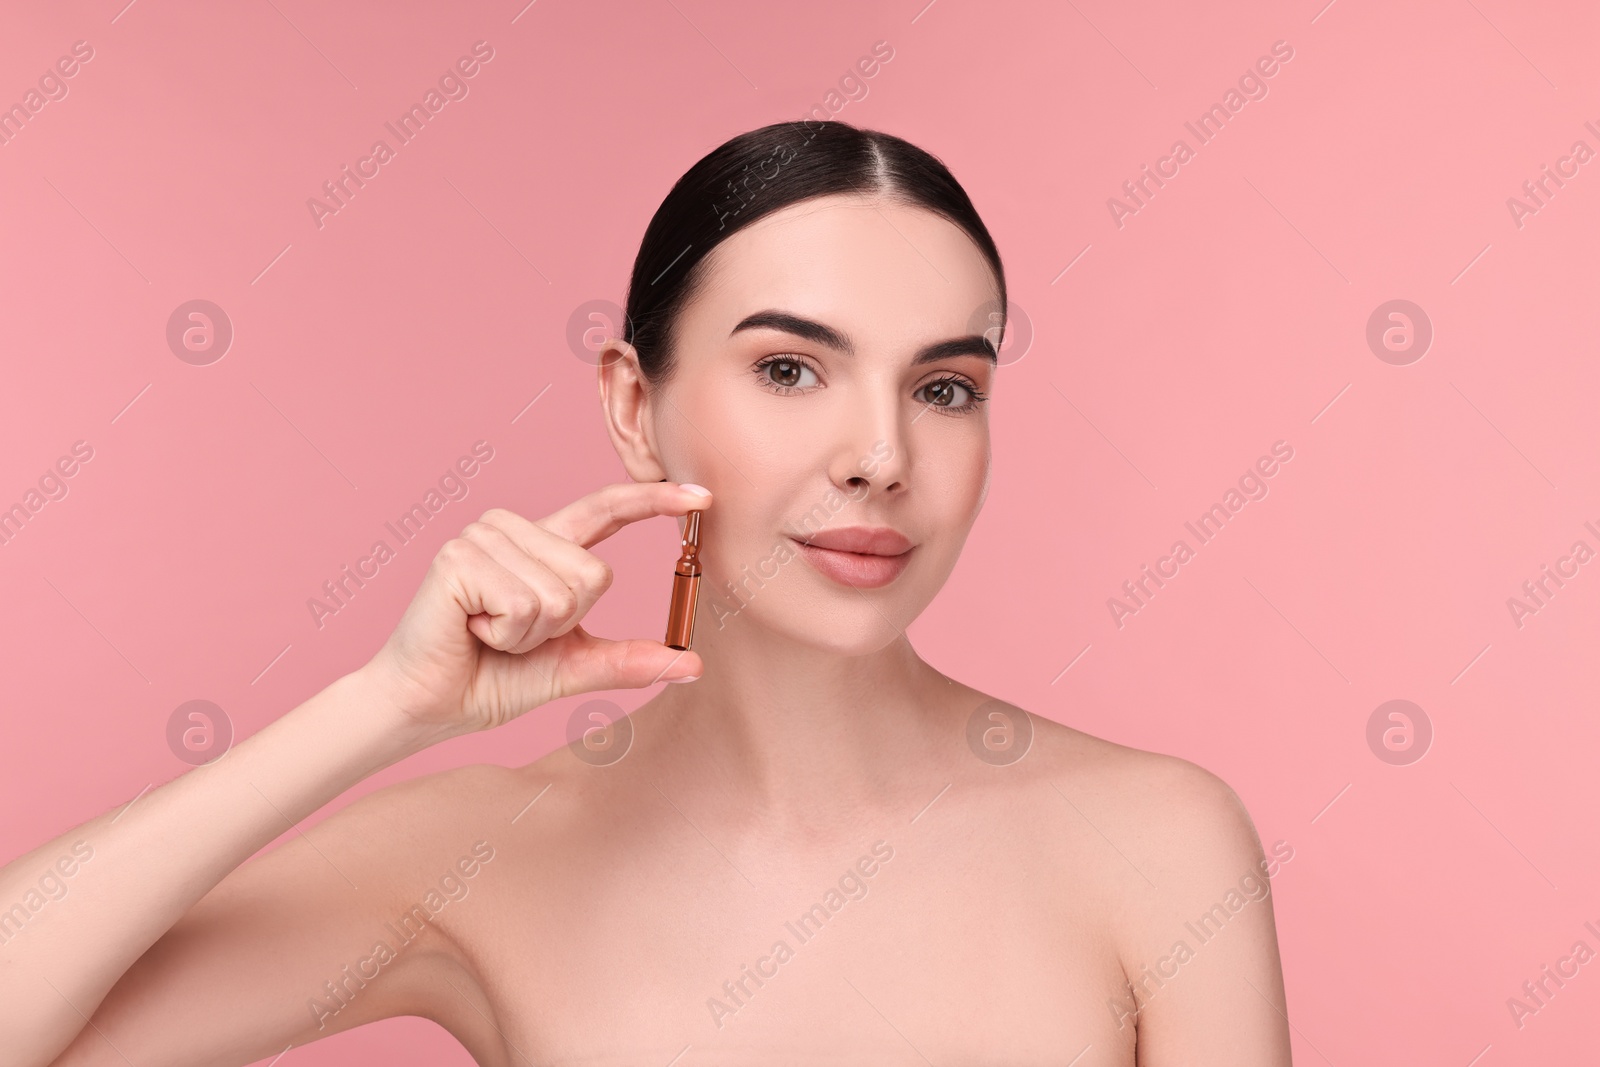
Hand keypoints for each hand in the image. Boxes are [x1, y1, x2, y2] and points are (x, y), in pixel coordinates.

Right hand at [361, 481, 709, 737]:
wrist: (429, 706)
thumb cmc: (492, 679)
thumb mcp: (573, 666)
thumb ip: (629, 660)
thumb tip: (693, 664)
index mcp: (544, 546)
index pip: (606, 510)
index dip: (652, 501)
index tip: (702, 497)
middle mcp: (514, 529)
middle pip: (594, 574)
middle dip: (562, 623)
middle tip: (513, 635)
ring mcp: (484, 537)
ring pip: (562, 591)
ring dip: (530, 633)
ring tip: (490, 632)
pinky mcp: (460, 557)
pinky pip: (525, 603)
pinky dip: (507, 634)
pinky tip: (473, 629)